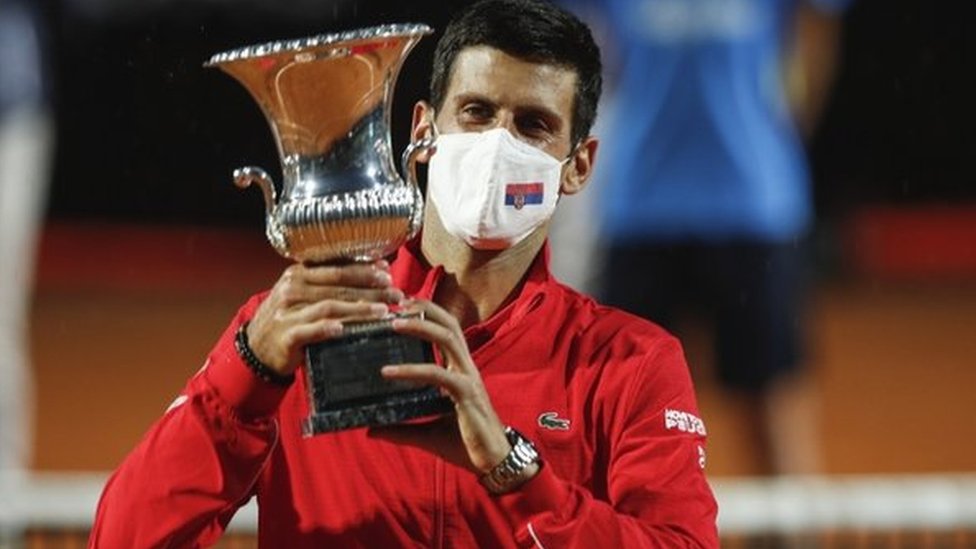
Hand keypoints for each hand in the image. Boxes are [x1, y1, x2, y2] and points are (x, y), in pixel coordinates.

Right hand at [245, 261, 404, 375]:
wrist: (257, 347)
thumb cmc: (289, 317)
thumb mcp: (303, 294)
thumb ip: (331, 284)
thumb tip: (376, 271)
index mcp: (298, 274)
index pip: (336, 267)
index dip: (363, 268)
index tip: (387, 271)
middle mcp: (292, 288)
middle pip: (338, 285)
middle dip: (371, 289)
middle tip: (395, 293)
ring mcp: (288, 312)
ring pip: (329, 306)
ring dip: (359, 308)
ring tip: (382, 311)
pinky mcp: (286, 335)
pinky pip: (309, 330)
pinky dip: (326, 328)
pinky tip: (343, 329)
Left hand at [371, 300, 511, 474]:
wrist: (493, 463)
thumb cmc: (465, 443)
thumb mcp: (425, 433)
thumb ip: (400, 428)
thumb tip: (371, 429)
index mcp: (459, 369)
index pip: (445, 330)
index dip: (426, 313)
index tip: (399, 305)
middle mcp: (465, 367)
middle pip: (449, 323)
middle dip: (424, 307)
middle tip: (394, 302)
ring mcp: (468, 378)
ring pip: (447, 338)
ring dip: (420, 325)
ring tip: (392, 323)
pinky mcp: (466, 394)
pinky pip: (437, 374)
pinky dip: (411, 370)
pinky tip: (387, 372)